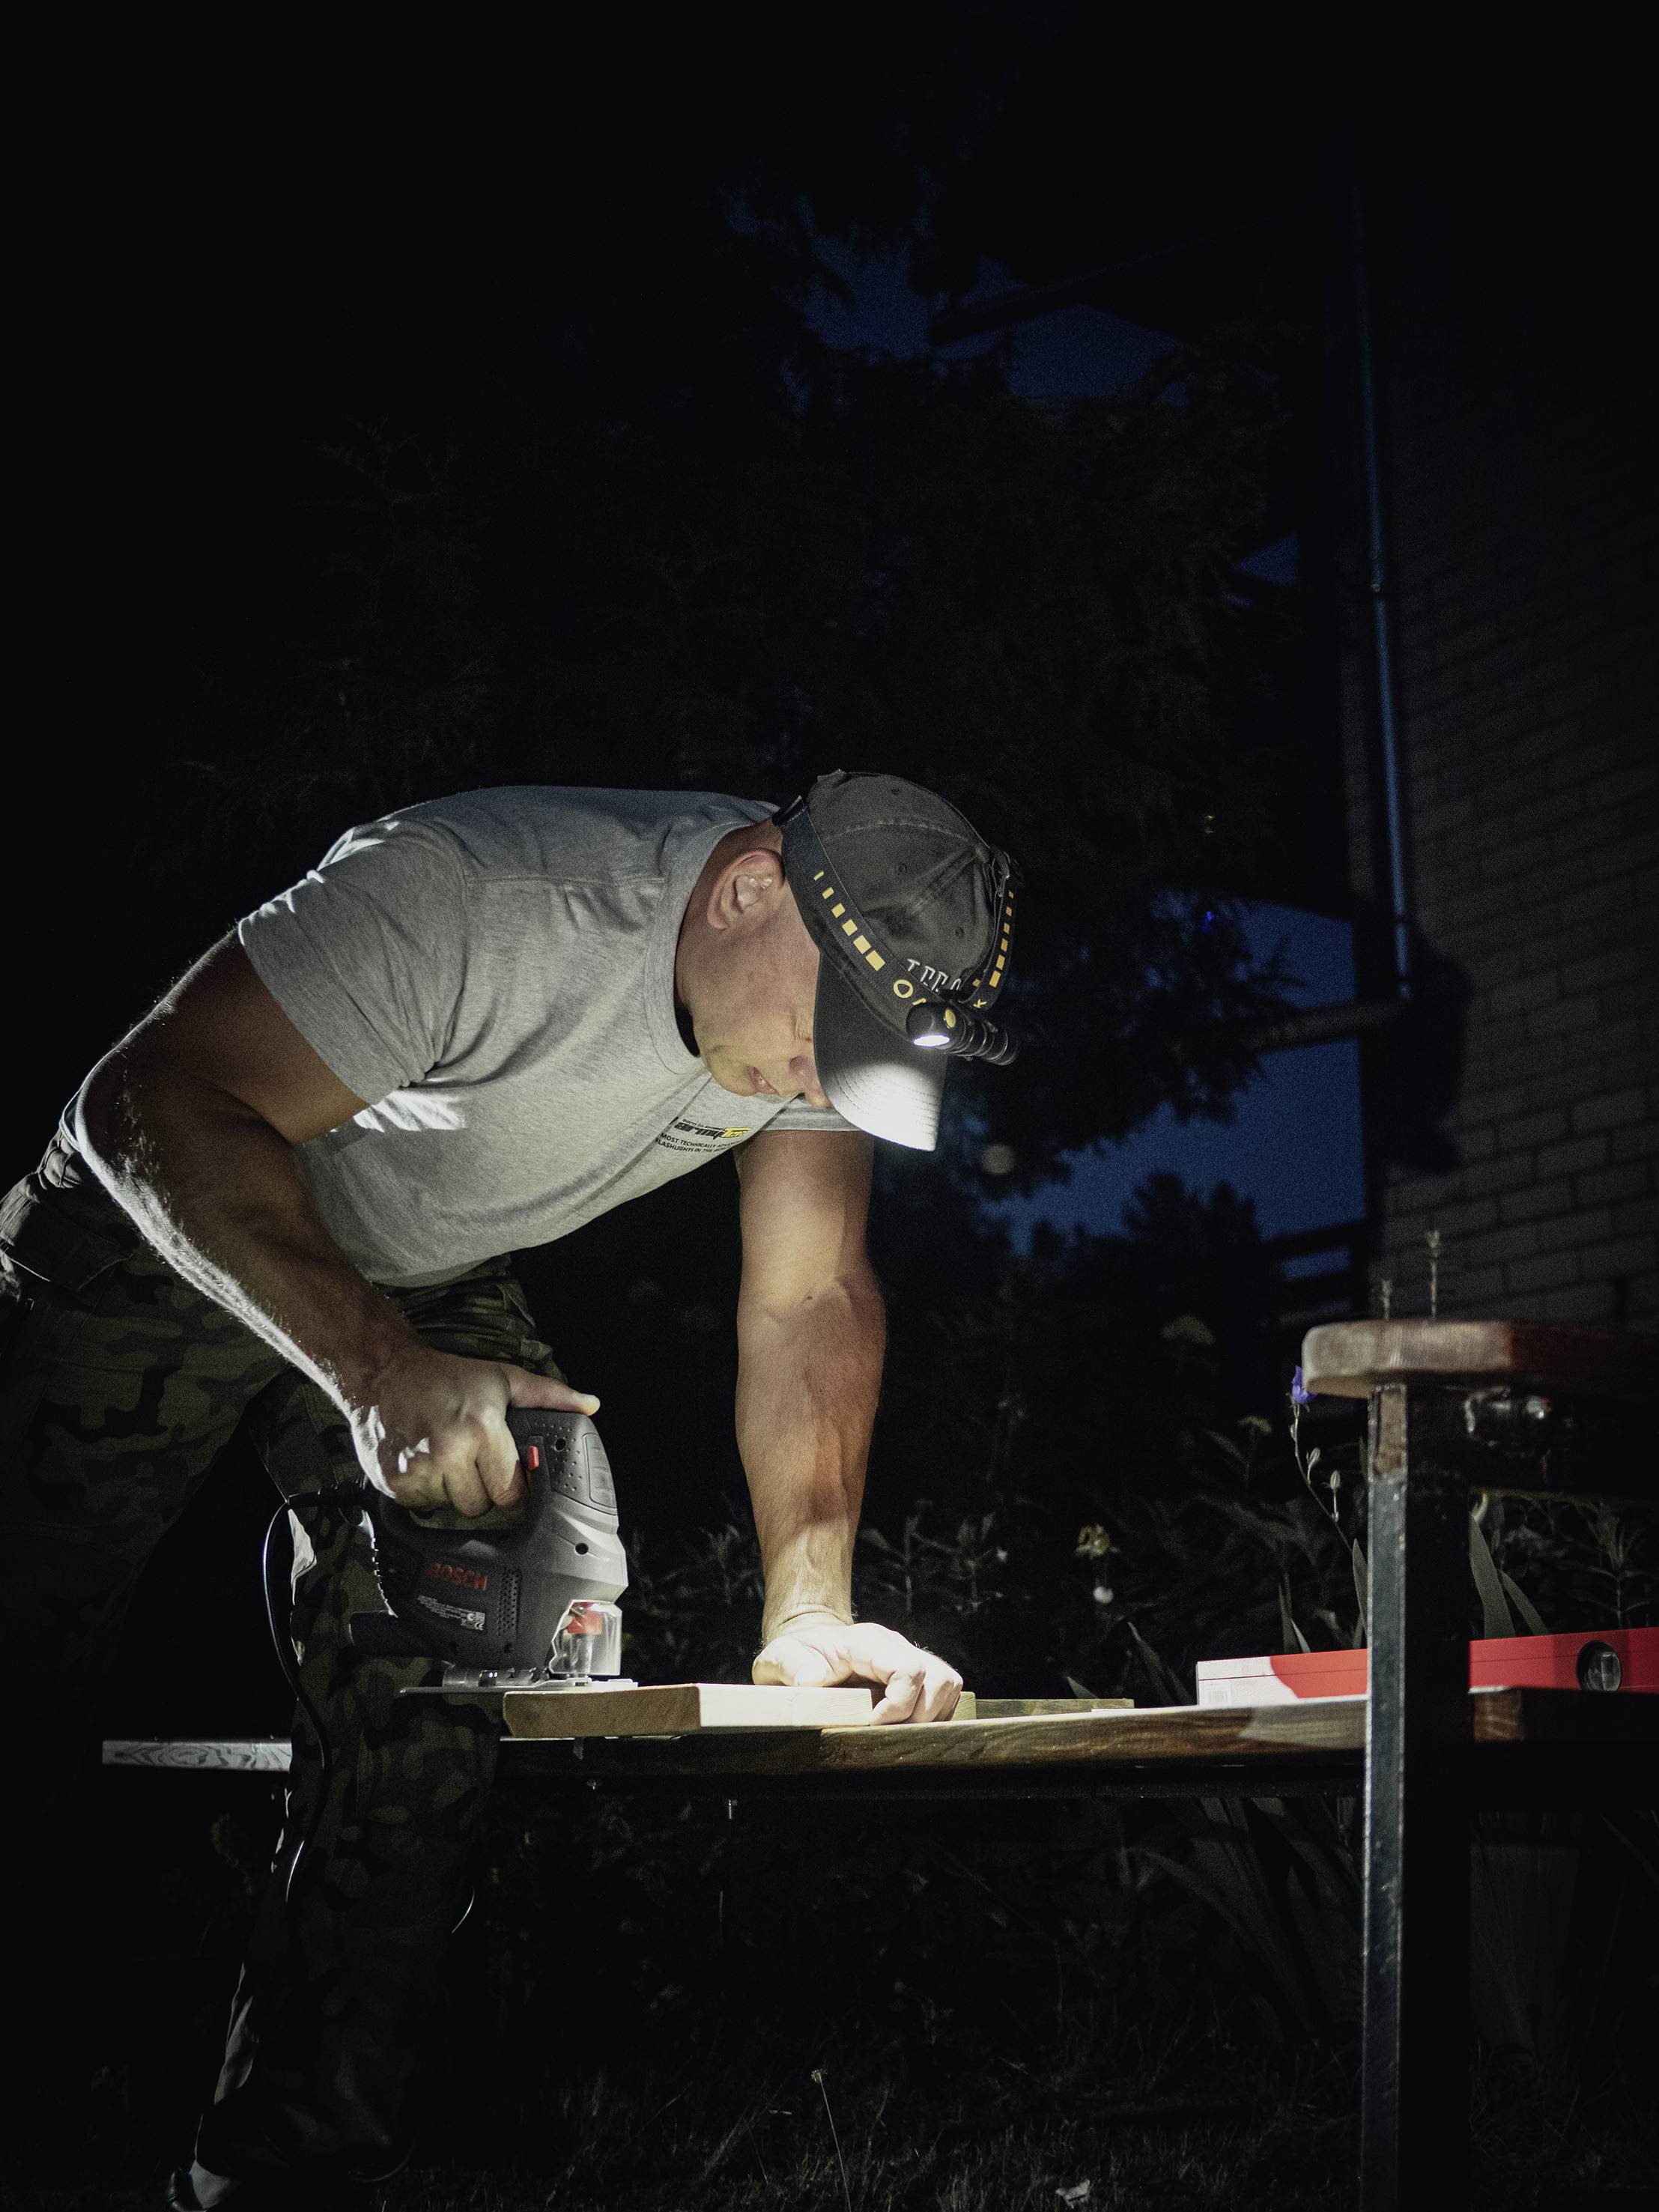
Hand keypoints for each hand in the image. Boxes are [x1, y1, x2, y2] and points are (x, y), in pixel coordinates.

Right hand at [348, 1346, 600, 1515]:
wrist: (384, 1375)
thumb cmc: (447, 1377)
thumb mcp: (502, 1378)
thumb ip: (549, 1395)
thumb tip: (589, 1405)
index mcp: (482, 1428)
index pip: (511, 1492)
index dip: (515, 1492)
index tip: (512, 1486)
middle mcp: (449, 1451)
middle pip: (480, 1506)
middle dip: (482, 1490)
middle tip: (474, 1463)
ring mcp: (418, 1470)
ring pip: (451, 1509)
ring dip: (453, 1492)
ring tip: (448, 1459)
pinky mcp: (393, 1483)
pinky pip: (422, 1507)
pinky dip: (427, 1493)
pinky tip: (426, 1464)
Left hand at [753, 1613, 962, 1723]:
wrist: (807, 1646)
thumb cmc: (795, 1654)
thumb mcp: (780, 1658)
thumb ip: (793, 1667)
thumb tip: (811, 1683)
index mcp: (866, 1642)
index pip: (907, 1669)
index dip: (897, 1706)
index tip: (871, 1725)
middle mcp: (895, 1646)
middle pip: (937, 1679)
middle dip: (917, 1718)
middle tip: (885, 1734)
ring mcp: (908, 1658)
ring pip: (946, 1685)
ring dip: (930, 1718)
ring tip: (897, 1732)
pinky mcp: (916, 1676)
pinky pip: (944, 1695)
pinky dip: (932, 1717)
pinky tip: (903, 1727)